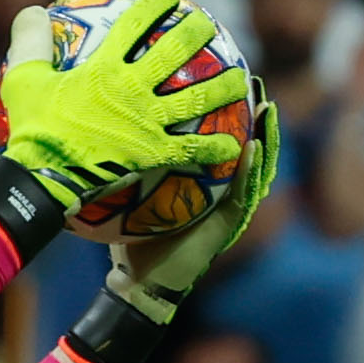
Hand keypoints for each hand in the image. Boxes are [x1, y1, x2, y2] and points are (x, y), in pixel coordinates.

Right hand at [0, 0, 252, 210]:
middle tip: (210, 24)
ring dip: (222, 86)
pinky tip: (233, 144)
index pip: (134, 24)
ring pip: (196, 97)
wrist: (42, 178)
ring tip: (241, 78)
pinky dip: (214, 147)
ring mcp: (147, 121)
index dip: (154, 4)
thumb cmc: (33, 129)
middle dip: (196, 32)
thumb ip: (30, 41)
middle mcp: (133, 89)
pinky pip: (193, 149)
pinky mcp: (154, 152)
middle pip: (174, 52)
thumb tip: (33, 10)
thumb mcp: (22, 79)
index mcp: (103, 68)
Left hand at [109, 88, 282, 316]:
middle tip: (254, 84)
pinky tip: (253, 147)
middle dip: (253, 118)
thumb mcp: (131, 191)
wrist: (139, 282)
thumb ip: (128, 162)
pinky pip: (241, 194)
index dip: (229, 115)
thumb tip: (97, 122)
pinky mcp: (226, 225)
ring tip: (266, 108)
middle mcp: (219, 193)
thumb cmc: (131, 237)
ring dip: (263, 138)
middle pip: (244, 149)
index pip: (219, 142)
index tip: (228, 81)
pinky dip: (248, 170)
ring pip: (253, 168)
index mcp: (201, 184)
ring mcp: (226, 209)